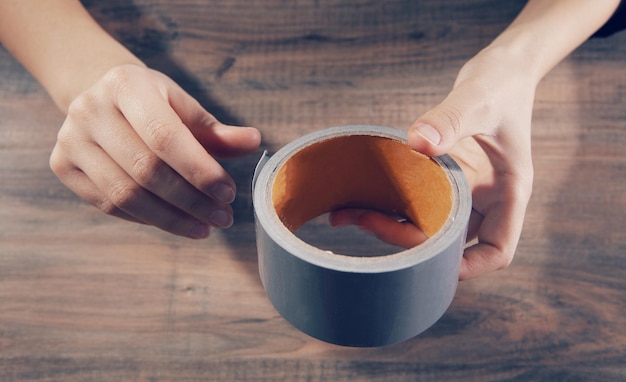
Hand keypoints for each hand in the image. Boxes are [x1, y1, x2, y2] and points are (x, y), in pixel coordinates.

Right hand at [49, 64, 260, 238]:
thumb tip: (254, 142)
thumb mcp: (183, 106)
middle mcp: (90, 110)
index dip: (199, 170)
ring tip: (205, 227)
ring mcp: (70, 139)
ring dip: (171, 218)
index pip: (165, 136)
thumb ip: (216, 130)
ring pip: (125, 194)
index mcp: (125, 85)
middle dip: (191, 201)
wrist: (99, 96)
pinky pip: (109, 205)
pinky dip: (147, 219)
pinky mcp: (62, 165)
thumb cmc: (152, 103)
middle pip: (145, 170)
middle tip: (223, 217)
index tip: (229, 194)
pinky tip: (175, 222)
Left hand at [331, 48, 534, 279]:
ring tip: (349, 213)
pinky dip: (389, 203)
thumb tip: (417, 142)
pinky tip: (356, 198)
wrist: (501, 68)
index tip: (431, 265)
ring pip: (428, 224)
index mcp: (509, 191)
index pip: (497, 250)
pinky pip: (416, 198)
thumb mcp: (478, 99)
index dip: (468, 267)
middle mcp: (486, 197)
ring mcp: (464, 189)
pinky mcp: (443, 175)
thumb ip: (450, 119)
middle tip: (366, 222)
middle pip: (451, 242)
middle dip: (409, 242)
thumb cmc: (501, 83)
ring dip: (391, 225)